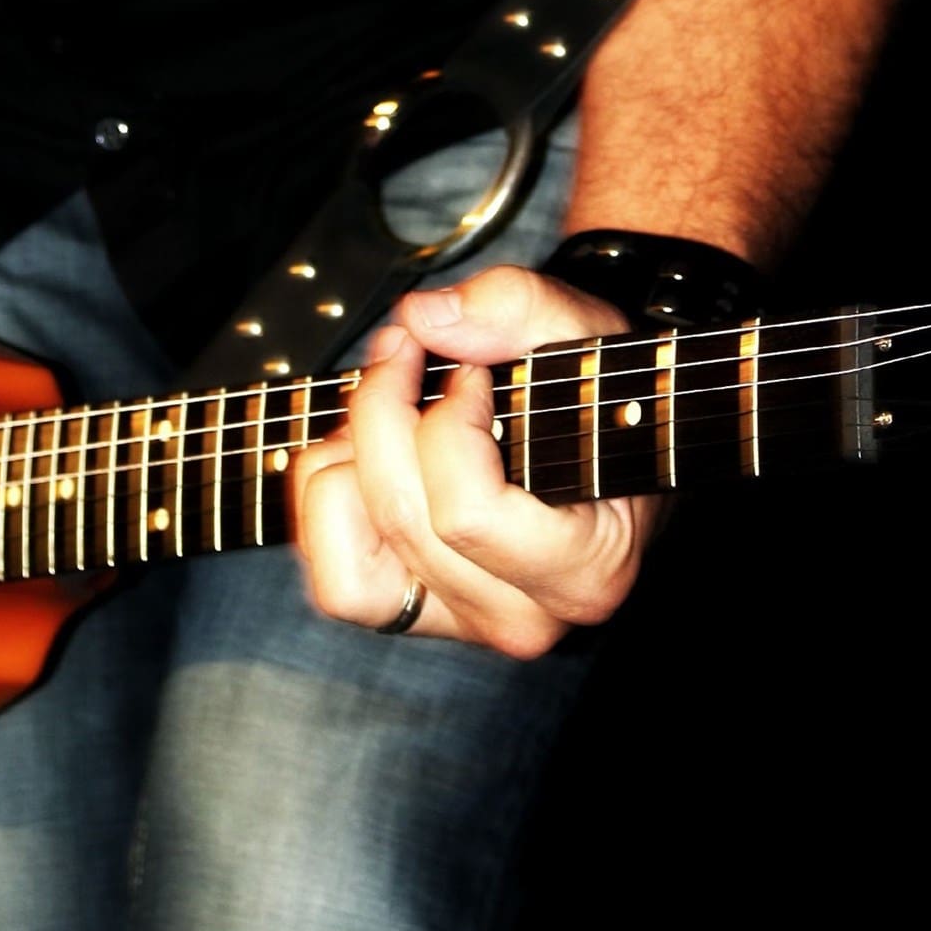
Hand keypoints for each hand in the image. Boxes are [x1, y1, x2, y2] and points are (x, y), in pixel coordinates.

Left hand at [289, 265, 661, 655]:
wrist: (602, 452)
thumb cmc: (598, 401)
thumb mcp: (585, 333)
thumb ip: (520, 308)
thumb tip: (423, 320)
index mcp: (584, 569)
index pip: (467, 512)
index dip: (449, 424)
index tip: (469, 374)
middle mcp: (521, 618)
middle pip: (400, 517)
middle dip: (383, 410)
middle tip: (405, 352)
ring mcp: (460, 622)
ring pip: (348, 553)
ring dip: (349, 462)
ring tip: (391, 413)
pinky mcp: (411, 615)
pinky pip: (333, 578)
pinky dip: (327, 504)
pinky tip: (363, 454)